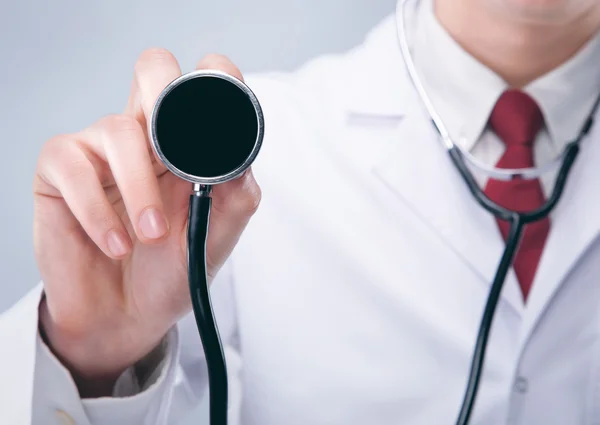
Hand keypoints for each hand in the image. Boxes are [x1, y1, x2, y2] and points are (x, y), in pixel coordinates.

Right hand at [34, 50, 260, 396]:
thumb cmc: (172, 270)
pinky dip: (99, 212)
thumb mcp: (216, 234)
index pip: (200, 84)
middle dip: (168, 95)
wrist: (128, 317)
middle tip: (178, 152)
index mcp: (187, 143)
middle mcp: (145, 135)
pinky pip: (75, 168)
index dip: (216, 79)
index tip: (227, 112)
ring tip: (152, 235)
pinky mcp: (61, 173)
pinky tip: (117, 244)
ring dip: (141, 189)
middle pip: (153, 68)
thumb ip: (235, 193)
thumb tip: (239, 155)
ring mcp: (100, 150)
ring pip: (119, 130)